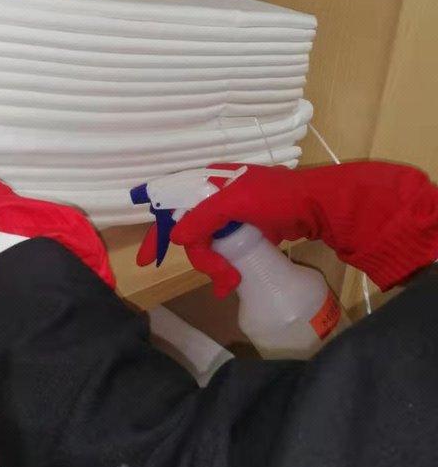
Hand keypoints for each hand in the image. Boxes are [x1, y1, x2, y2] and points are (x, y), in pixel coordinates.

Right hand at [159, 160, 437, 296]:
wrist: (320, 207)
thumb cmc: (279, 197)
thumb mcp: (237, 202)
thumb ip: (203, 218)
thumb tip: (176, 238)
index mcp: (208, 183)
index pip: (170, 204)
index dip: (157, 231)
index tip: (147, 260)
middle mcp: (214, 197)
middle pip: (188, 232)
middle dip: (200, 257)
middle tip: (218, 277)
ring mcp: (231, 215)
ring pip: (206, 245)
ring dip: (213, 267)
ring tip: (230, 283)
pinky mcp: (245, 231)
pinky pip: (223, 252)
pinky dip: (223, 268)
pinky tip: (231, 282)